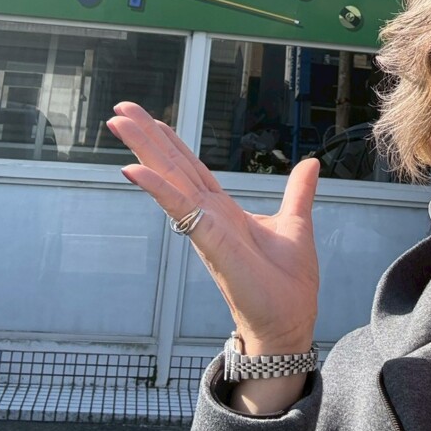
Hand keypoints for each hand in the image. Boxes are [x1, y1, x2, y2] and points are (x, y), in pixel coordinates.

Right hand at [107, 102, 319, 354]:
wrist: (290, 320)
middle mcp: (207, 214)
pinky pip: (179, 208)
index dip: (170, 141)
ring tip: (118, 122)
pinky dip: (157, 188)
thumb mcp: (296, 223)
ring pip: (168, 179)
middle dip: (146, 136)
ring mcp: (204, 226)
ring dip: (143, 150)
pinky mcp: (209, 241)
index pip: (190, 166)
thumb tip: (312, 164)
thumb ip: (299, 192)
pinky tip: (134, 169)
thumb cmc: (287, 284)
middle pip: (172, 166)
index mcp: (222, 209)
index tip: (151, 118)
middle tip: (120, 109)